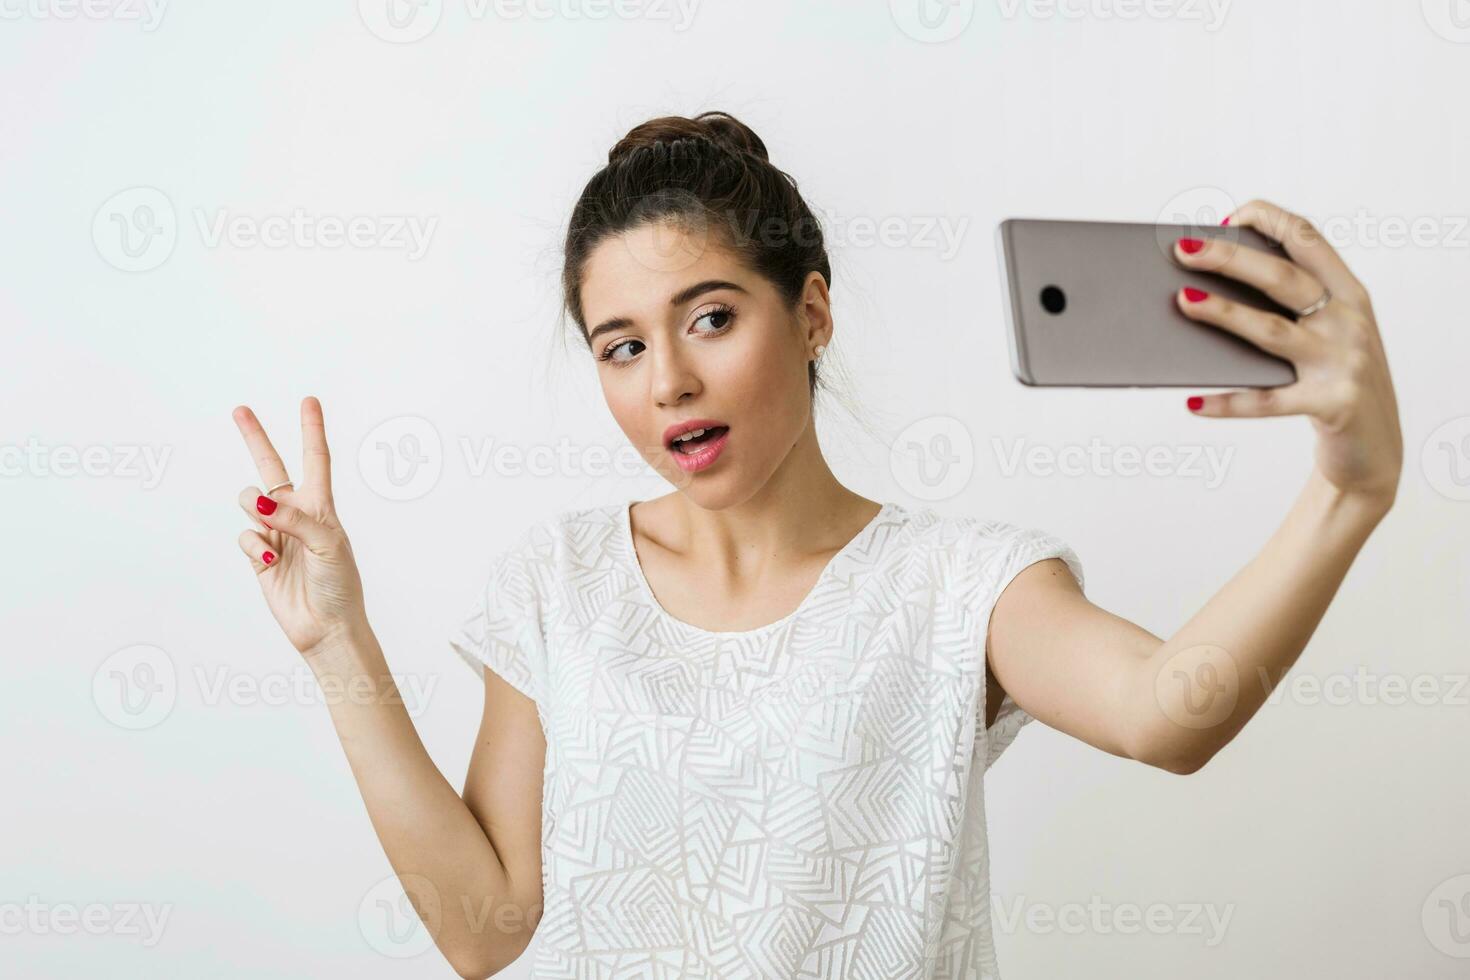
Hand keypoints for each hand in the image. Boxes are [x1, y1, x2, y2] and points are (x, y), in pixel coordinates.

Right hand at [233, 396, 366, 658]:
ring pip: (250, 502)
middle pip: (271, 467)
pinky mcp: (258, 556)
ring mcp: (275, 534)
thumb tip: (262, 500)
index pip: (315, 459)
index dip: (311, 429)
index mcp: (321, 506)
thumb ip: (295, 518)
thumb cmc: (339, 585)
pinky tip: (269, 562)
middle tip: (240, 409)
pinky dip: (253, 545)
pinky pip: (244, 536)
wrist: (326, 627)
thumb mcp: (327, 544)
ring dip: (255, 511)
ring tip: (270, 536)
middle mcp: (296, 514)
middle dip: (256, 438)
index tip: (309, 400)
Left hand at [1172, 198, 1402, 510]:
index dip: (1269, 221)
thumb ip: (1288, 309)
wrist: (1375, 449)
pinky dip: (1227, 402)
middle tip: (1184, 249)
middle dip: (1230, 258)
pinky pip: (1267, 402)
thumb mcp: (1328, 336)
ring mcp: (1343, 363)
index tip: (1229, 216)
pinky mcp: (1331, 405)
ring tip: (1182, 301)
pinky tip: (1193, 402)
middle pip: (1283, 279)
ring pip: (1272, 331)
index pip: (1310, 240)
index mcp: (1351, 294)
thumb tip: (1206, 286)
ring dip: (1224, 314)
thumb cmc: (1334, 383)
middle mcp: (1350, 322)